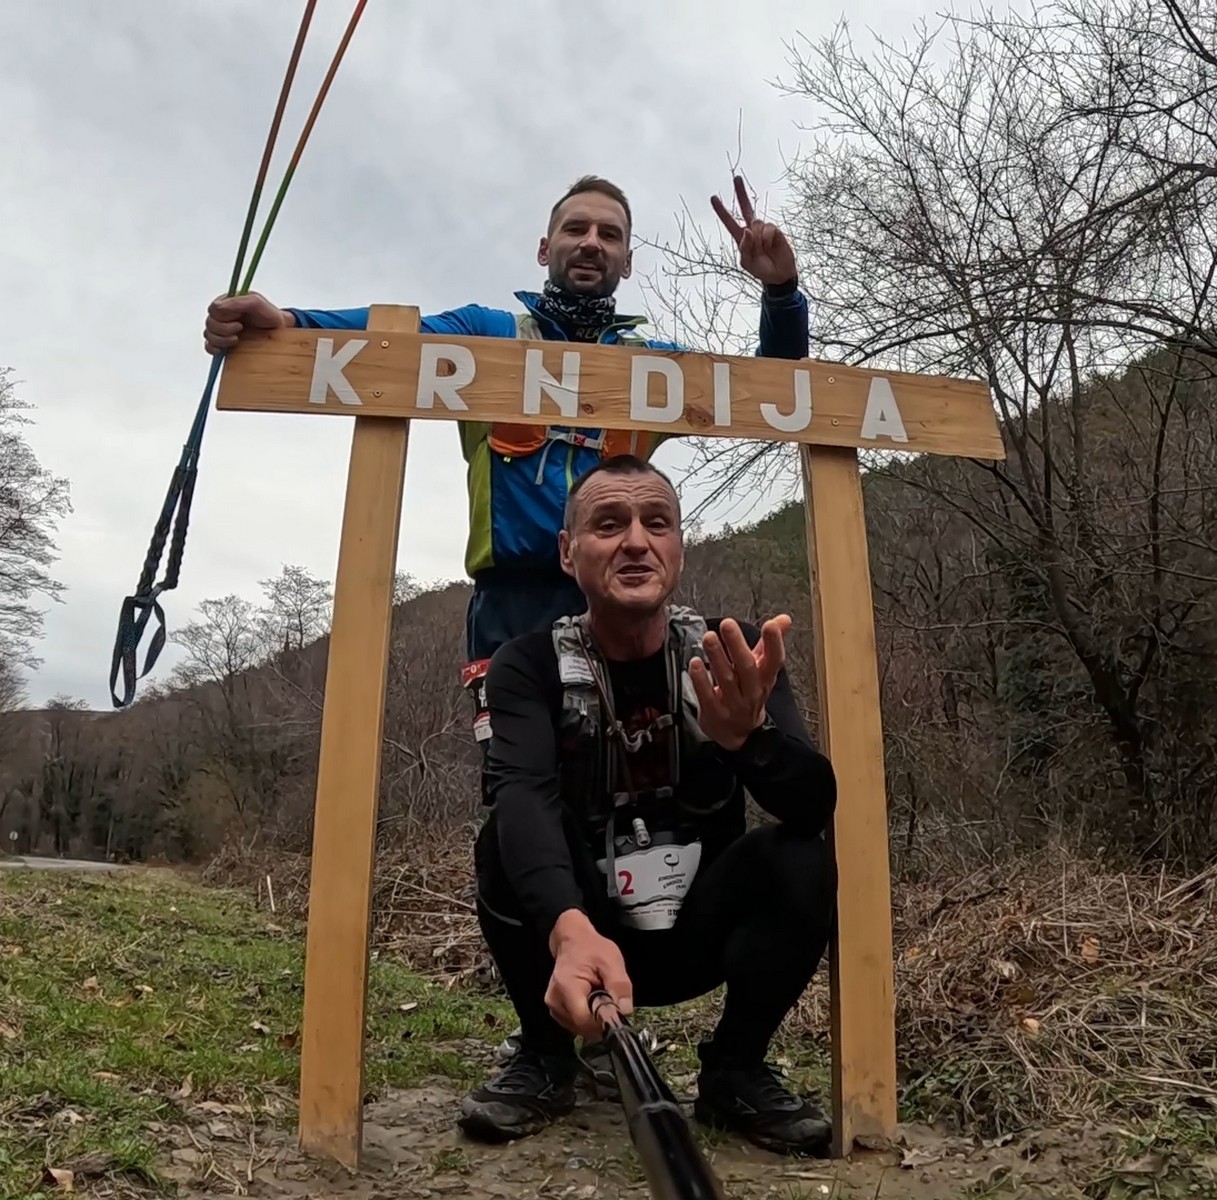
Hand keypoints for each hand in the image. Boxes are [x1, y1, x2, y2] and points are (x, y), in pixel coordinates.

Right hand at [203, 291, 291, 354]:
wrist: (279, 331)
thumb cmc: (269, 314)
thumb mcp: (256, 302)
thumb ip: (237, 302)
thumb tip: (218, 307)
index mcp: (227, 302)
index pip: (213, 309)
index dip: (224, 316)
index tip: (239, 319)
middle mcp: (222, 315)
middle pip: (209, 323)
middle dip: (224, 329)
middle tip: (240, 329)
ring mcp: (222, 330)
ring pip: (208, 335)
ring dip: (221, 339)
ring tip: (237, 339)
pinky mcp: (224, 343)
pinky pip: (209, 347)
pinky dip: (213, 348)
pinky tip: (223, 350)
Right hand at [545, 910, 632, 1043]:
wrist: (572, 941)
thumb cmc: (591, 948)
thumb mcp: (612, 961)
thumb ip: (619, 986)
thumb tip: (625, 1012)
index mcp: (567, 987)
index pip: (584, 1020)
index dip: (603, 1022)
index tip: (617, 1014)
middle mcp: (555, 1000)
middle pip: (582, 1027)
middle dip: (601, 1020)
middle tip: (610, 1001)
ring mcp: (553, 1007)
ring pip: (580, 1028)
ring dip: (594, 1019)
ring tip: (599, 997)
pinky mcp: (555, 1010)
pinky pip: (575, 1024)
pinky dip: (587, 1018)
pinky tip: (591, 1001)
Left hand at [689, 615, 790, 750]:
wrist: (739, 734)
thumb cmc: (749, 693)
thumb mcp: (762, 670)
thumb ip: (769, 643)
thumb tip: (784, 619)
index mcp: (765, 678)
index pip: (774, 660)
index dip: (775, 643)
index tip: (771, 625)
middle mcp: (752, 691)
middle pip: (747, 667)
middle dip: (737, 645)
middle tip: (728, 624)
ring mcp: (734, 704)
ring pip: (726, 679)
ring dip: (717, 657)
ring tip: (709, 637)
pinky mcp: (715, 713)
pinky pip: (707, 696)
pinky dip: (700, 680)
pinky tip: (695, 664)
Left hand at [711, 175, 797, 287]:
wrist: (779, 274)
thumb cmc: (761, 269)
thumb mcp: (747, 263)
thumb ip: (744, 248)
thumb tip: (747, 230)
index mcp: (741, 238)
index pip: (730, 221)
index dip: (722, 211)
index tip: (713, 198)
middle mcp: (752, 230)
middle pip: (746, 207)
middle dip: (741, 193)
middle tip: (736, 178)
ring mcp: (763, 229)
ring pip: (756, 224)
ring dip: (758, 239)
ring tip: (763, 250)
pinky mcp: (774, 230)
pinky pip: (767, 229)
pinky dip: (767, 239)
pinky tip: (771, 247)